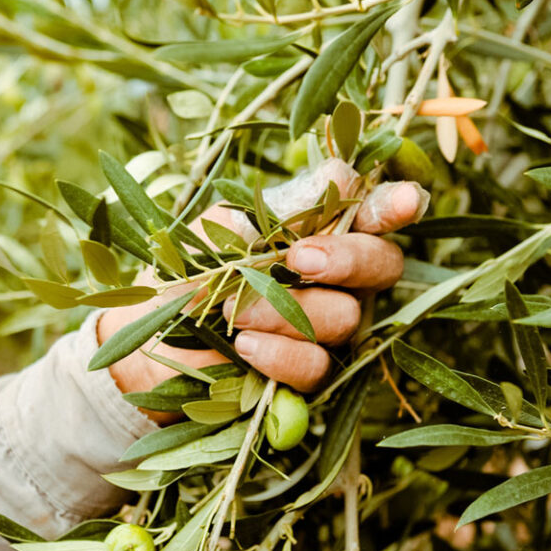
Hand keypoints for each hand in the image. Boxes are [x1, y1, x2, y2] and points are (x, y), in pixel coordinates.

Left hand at [98, 160, 428, 416]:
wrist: (144, 336)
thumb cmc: (184, 267)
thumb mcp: (221, 227)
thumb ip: (282, 208)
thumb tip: (342, 174)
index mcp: (317, 229)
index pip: (374, 213)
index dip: (396, 207)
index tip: (405, 203)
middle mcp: (334, 277)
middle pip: (383, 265)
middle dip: (348, 259)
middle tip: (299, 260)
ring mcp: (325, 328)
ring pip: (348, 317)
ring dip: (290, 312)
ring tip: (232, 313)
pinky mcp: (306, 375)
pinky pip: (318, 366)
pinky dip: (281, 354)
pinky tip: (244, 347)